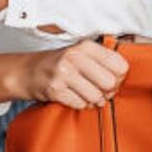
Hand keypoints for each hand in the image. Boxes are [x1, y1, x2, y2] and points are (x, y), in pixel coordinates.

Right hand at [0, 40, 128, 109]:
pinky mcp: (55, 90)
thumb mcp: (81, 53)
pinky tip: (75, 97)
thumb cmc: (58, 63)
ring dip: (94, 100)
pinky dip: (81, 105)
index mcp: (86, 46)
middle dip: (108, 91)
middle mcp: (75, 57)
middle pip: (110, 82)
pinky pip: (81, 104)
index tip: (113, 79)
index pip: (119, 65)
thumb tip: (125, 75)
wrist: (26, 71)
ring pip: (96, 96)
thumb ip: (102, 60)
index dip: (120, 77)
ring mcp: (64, 74)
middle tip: (101, 90)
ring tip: (86, 94)